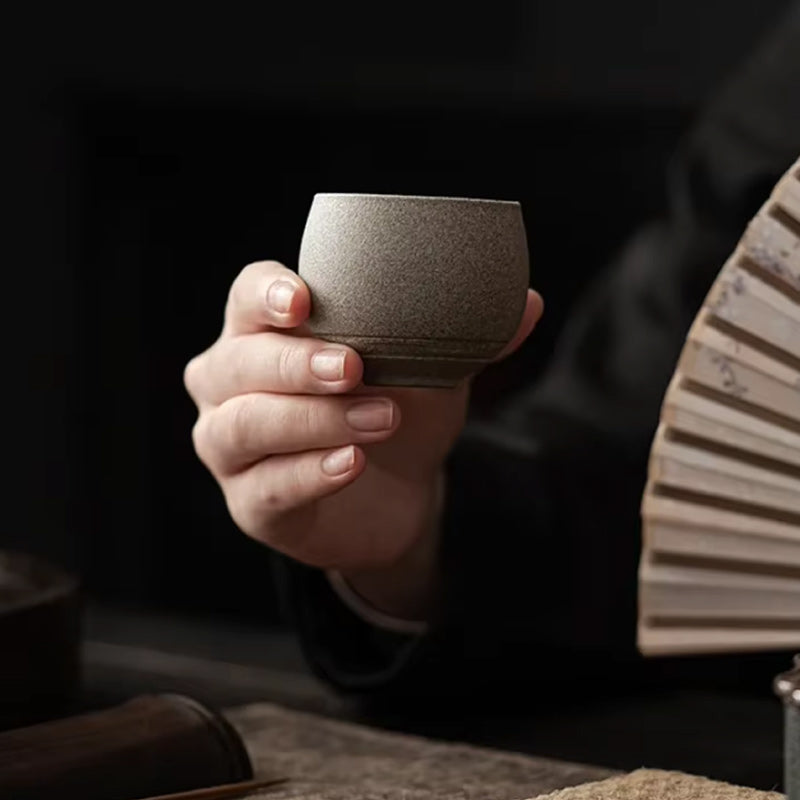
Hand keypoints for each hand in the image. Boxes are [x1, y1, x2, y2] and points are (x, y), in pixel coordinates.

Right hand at [184, 261, 542, 617]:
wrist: (397, 495)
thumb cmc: (395, 411)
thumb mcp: (428, 370)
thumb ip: (466, 337)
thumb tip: (528, 303)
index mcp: (266, 333)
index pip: (246, 298)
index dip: (267, 296)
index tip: (305, 302)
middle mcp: (230, 385)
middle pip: (238, 362)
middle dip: (296, 363)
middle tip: (355, 366)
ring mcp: (231, 446)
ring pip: (243, 425)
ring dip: (313, 419)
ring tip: (379, 418)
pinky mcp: (251, 503)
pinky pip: (267, 486)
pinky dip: (310, 473)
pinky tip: (352, 463)